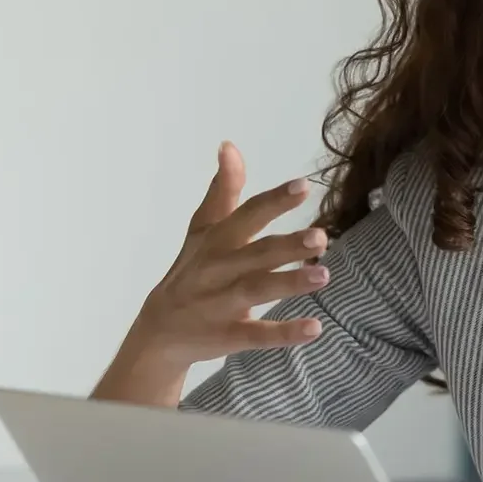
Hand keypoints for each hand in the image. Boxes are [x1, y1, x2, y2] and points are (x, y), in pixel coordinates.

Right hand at [124, 142, 330, 370]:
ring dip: (289, 283)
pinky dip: (284, 333)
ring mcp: (221, 304)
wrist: (158, 332)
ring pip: (256, 291)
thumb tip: (229, 145)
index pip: (247, 216)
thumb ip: (223, 191)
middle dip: (286, 245)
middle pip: (255, 254)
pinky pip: (256, 335)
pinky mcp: (227, 336)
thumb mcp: (203, 230)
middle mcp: (218, 270)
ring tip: (324, 275)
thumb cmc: (191, 271)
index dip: (274, 201)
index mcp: (216, 241)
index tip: (304, 186)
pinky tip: (315, 328)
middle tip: (322, 237)